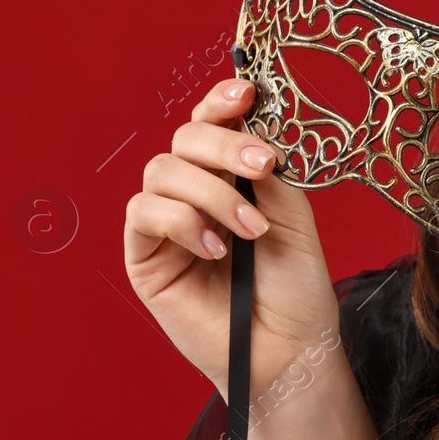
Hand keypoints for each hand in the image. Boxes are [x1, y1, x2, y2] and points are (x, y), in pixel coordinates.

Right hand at [124, 78, 342, 400]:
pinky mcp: (144, 256)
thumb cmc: (294, 285)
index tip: (247, 91)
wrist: (288, 348)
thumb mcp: (293, 216)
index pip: (213, 121)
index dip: (222, 99)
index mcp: (232, 174)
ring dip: (211, 192)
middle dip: (224, 143)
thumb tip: (249, 124)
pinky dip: (182, 221)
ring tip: (249, 230)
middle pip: (185, 136)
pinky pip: (143, 213)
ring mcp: (167, 222)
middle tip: (262, 166)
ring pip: (163, 170)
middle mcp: (194, 190)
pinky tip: (215, 248)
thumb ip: (267, 171)